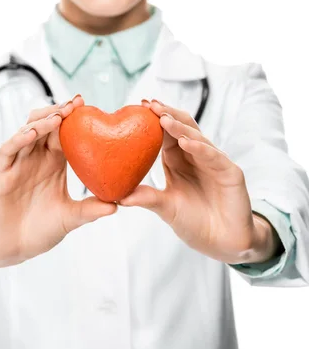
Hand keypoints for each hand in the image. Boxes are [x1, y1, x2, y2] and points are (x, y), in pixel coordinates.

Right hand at [0, 96, 116, 268]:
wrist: (13, 250)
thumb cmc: (40, 230)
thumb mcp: (69, 218)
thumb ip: (90, 209)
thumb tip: (117, 205)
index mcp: (53, 162)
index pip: (63, 133)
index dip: (74, 119)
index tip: (88, 107)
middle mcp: (34, 158)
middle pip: (44, 125)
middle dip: (59, 112)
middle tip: (76, 104)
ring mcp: (16, 164)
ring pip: (26, 132)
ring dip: (42, 121)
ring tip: (59, 116)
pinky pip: (8, 150)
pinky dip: (20, 139)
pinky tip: (33, 133)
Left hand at [119, 99, 273, 263]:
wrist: (222, 243)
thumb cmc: (194, 222)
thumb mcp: (166, 207)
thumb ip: (146, 197)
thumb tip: (118, 196)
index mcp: (178, 160)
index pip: (166, 133)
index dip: (155, 119)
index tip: (140, 106)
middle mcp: (196, 156)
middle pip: (182, 127)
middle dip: (166, 114)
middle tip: (150, 105)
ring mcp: (214, 162)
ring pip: (197, 137)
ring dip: (179, 127)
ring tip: (163, 119)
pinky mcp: (230, 172)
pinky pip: (213, 156)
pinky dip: (199, 147)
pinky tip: (185, 142)